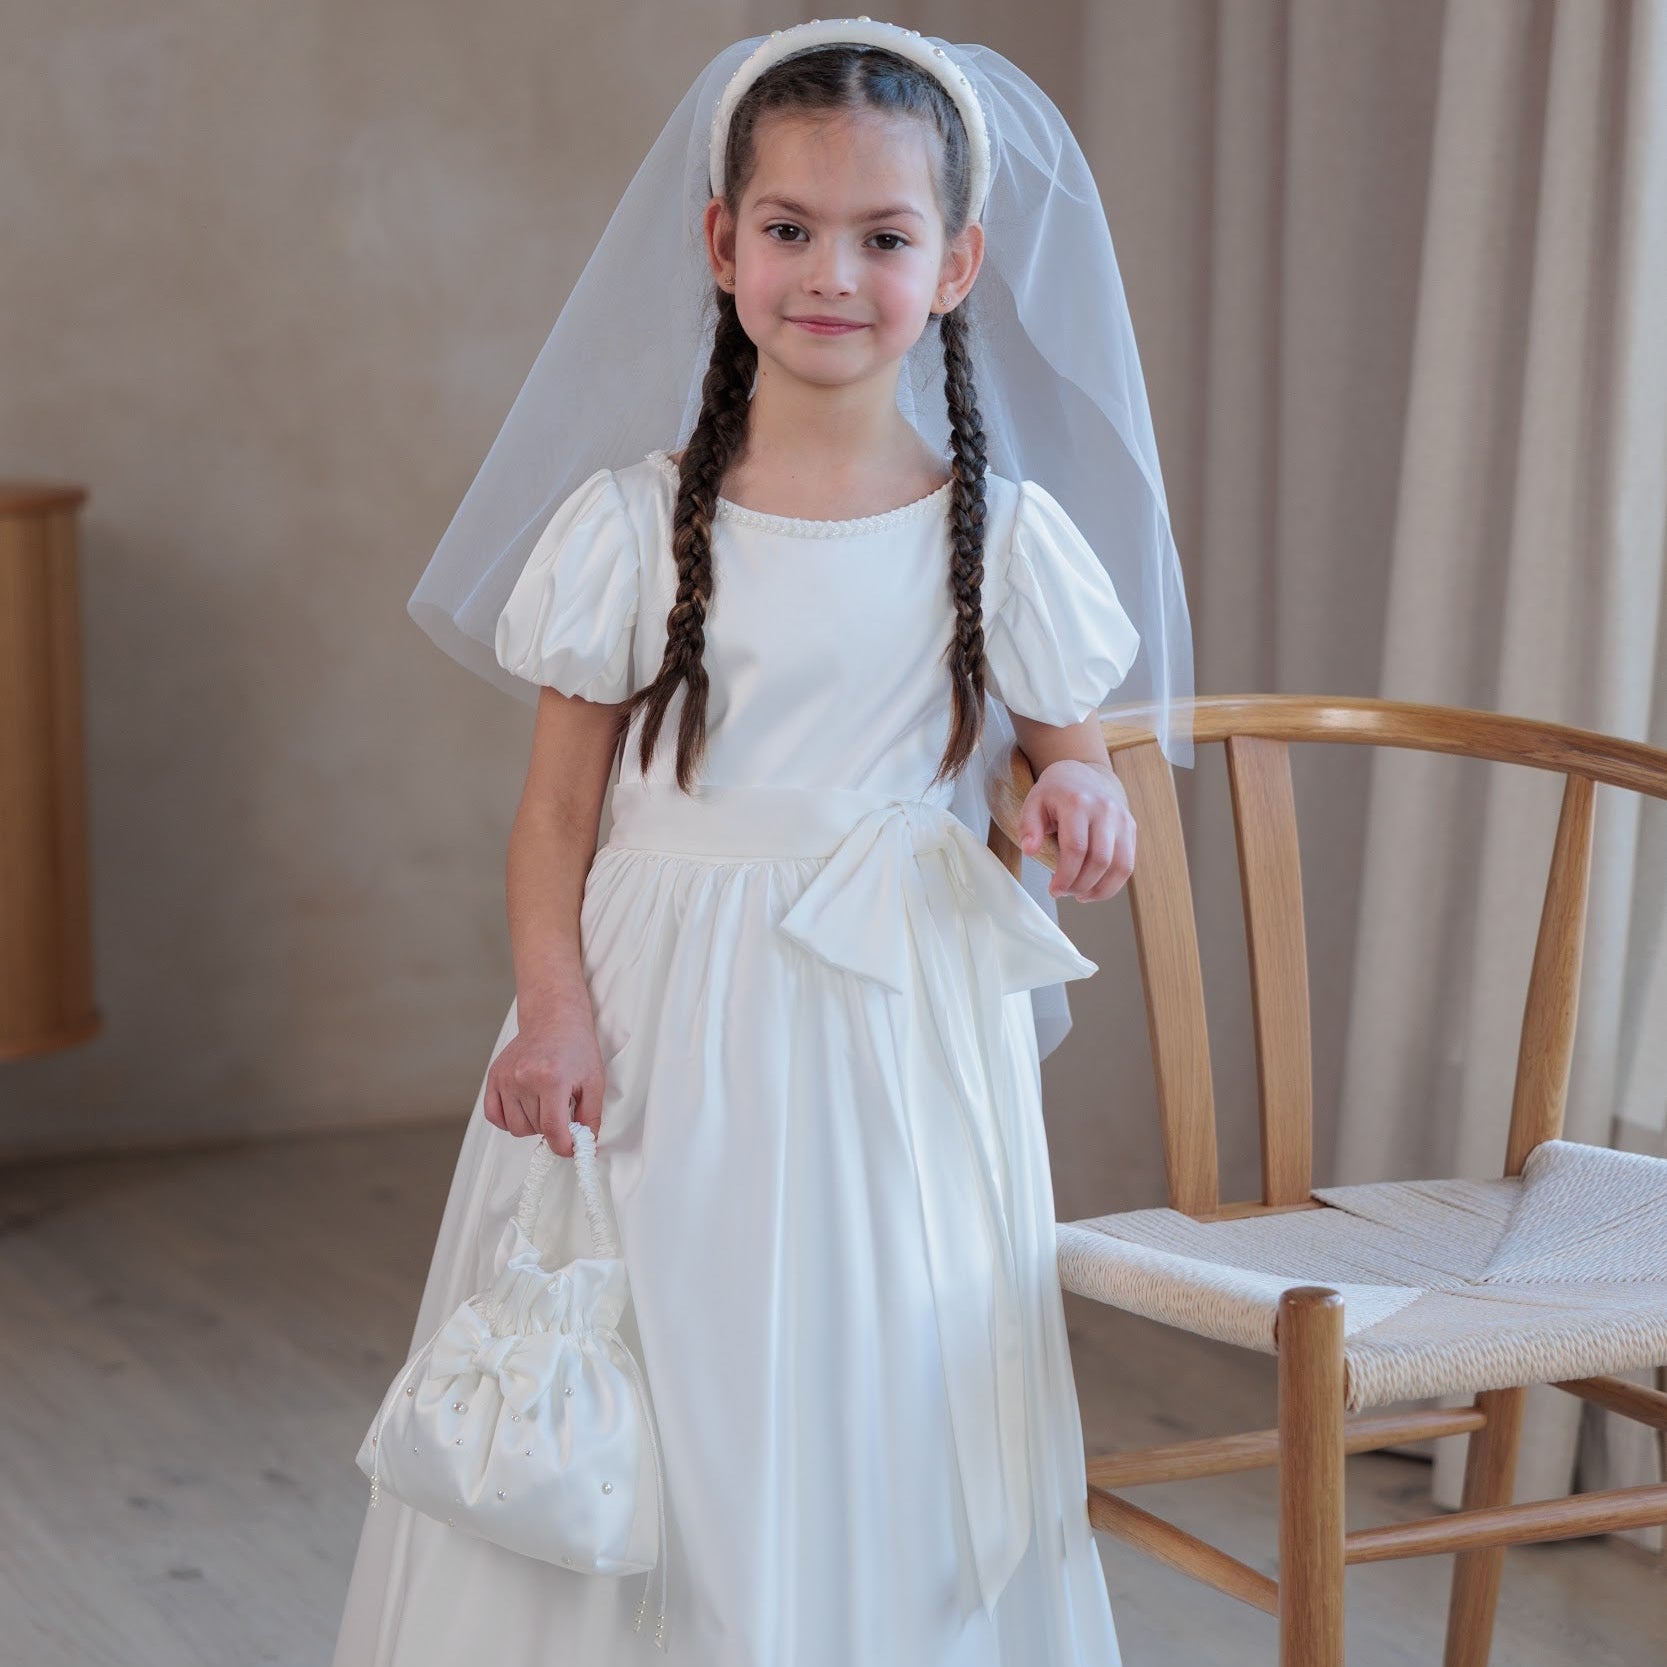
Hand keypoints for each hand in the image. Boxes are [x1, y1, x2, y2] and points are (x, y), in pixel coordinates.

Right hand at [484, 996, 604, 1155]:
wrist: (553, 1019)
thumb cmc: (575, 1047)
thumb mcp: (594, 1081)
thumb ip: (591, 1116)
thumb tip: (586, 1145)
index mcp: (552, 1079)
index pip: (552, 1129)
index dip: (563, 1146)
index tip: (570, 1148)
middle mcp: (524, 1078)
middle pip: (535, 1129)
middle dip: (552, 1128)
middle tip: (561, 1110)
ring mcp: (506, 1077)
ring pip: (516, 1128)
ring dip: (532, 1124)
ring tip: (544, 1104)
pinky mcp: (494, 1076)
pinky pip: (494, 1117)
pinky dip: (509, 1120)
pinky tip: (524, 1108)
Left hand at [1016, 758, 1135, 901]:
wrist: (1083, 774)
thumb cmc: (1056, 793)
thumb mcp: (1033, 803)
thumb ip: (1028, 826)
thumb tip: (1029, 850)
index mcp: (1078, 803)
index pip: (1076, 848)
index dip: (1066, 875)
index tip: (1054, 890)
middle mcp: (1105, 810)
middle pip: (1100, 860)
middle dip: (1081, 884)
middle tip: (1065, 893)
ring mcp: (1122, 819)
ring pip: (1120, 866)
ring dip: (1100, 889)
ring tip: (1081, 896)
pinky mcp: (1131, 828)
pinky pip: (1128, 864)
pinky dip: (1113, 883)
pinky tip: (1095, 889)